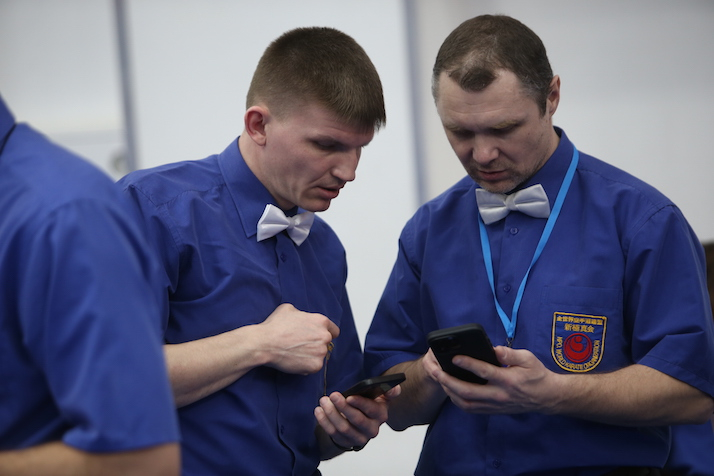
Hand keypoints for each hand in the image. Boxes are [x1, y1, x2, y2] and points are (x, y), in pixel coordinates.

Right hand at [258, 303, 339, 374]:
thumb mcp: (288, 309)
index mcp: (321, 321)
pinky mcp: (315, 366)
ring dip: (311, 356)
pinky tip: (294, 361)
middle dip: (316, 344)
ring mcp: (321, 352)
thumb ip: (301, 313)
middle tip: (302, 346)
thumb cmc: (275, 325)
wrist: (265, 343)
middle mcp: (325, 336)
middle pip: (326, 343)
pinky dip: (306, 366)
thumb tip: (302, 317)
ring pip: (320, 356)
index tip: (317, 337)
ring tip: (296, 353)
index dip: (325, 333)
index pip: (333, 330)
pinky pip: (313, 367)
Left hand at [314, 385, 400, 450]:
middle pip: (357, 420)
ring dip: (331, 414)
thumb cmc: (370, 405)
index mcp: (381, 415)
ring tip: (323, 401)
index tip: (349, 396)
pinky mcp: (346, 443)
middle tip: (333, 395)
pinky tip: (318, 411)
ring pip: (343, 428)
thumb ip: (388, 391)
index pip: (372, 410)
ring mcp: (359, 438)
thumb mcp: (380, 396)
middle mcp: (372, 429)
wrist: (361, 421)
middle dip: (343, 407)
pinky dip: (324, 422)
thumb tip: (395, 388)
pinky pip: (333, 434)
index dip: (361, 404)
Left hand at [432, 346, 561, 414]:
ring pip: (465, 403)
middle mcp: (499, 395)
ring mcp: (494, 405)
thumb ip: (509, 353)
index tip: (454, 357)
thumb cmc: (536, 375)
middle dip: (447, 380)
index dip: (467, 364)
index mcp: (508, 380)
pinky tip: (449, 390)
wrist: (546, 397)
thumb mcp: (527, 358)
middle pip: (467, 391)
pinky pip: (470, 408)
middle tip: (435, 370)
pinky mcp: (492, 410)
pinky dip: (456, 400)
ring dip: (449, 391)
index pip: (484, 372)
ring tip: (438, 379)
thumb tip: (493, 349)